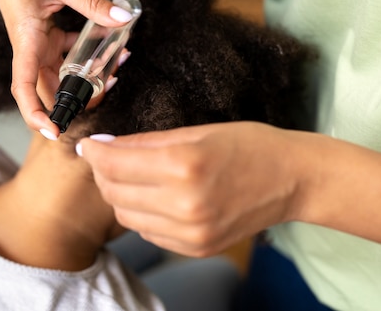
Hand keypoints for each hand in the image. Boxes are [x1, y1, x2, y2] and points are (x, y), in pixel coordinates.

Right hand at [0, 0, 130, 137]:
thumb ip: (91, 2)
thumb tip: (124, 18)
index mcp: (25, 40)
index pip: (23, 86)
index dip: (35, 113)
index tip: (52, 131)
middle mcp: (30, 49)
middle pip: (49, 89)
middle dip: (79, 98)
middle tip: (111, 88)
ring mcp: (39, 45)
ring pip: (63, 75)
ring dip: (88, 77)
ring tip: (118, 65)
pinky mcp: (48, 38)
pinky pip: (69, 56)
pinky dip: (89, 56)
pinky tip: (112, 47)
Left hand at [76, 122, 309, 256]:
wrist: (292, 180)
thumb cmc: (248, 145)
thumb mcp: (196, 132)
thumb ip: (146, 142)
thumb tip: (107, 145)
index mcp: (183, 166)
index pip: (115, 163)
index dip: (95, 152)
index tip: (89, 144)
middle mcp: (184, 205)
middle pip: (114, 193)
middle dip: (103, 173)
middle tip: (107, 157)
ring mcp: (191, 233)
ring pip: (127, 216)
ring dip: (119, 195)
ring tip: (130, 175)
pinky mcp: (197, 248)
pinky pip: (149, 232)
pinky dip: (141, 214)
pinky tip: (153, 196)